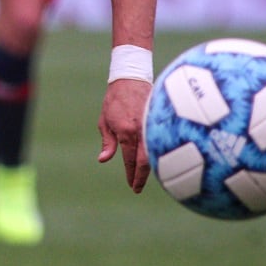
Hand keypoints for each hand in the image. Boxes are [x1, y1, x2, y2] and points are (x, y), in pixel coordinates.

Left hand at [97, 78, 151, 192]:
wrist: (130, 77)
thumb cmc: (114, 99)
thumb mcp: (105, 121)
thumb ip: (107, 142)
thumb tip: (103, 160)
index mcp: (125, 131)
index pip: (130, 159)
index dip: (131, 174)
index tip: (131, 186)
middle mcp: (140, 129)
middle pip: (145, 160)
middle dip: (142, 177)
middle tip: (138, 188)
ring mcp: (152, 124)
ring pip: (156, 151)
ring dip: (153, 167)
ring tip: (149, 178)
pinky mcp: (160, 119)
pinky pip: (162, 139)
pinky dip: (161, 152)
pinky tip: (160, 161)